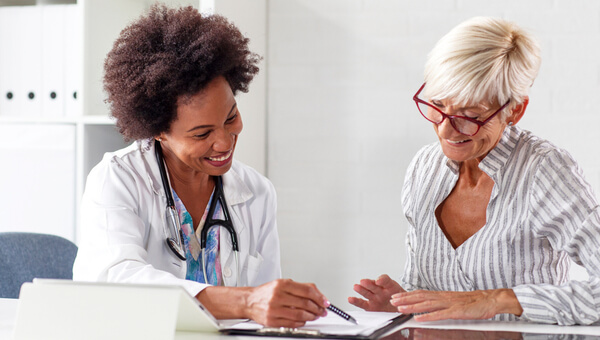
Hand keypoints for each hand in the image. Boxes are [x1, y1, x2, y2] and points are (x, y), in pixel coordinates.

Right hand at [245, 278, 327, 327]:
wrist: (249, 301)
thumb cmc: (266, 292)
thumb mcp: (283, 283)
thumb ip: (300, 287)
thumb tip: (318, 294)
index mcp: (282, 284)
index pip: (307, 291)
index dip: (319, 297)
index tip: (325, 302)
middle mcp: (277, 296)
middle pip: (305, 303)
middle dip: (317, 308)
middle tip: (322, 310)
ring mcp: (274, 309)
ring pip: (300, 315)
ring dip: (311, 316)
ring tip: (315, 315)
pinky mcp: (272, 321)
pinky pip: (292, 323)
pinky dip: (301, 322)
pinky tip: (304, 320)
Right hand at [348, 274, 404, 311]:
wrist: (401, 309)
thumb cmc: (403, 301)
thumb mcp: (406, 298)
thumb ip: (404, 299)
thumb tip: (403, 303)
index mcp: (391, 286)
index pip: (386, 280)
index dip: (382, 280)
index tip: (379, 281)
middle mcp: (381, 290)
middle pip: (374, 285)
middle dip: (369, 283)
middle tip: (364, 281)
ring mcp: (375, 297)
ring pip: (367, 292)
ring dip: (361, 289)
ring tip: (356, 286)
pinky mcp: (370, 306)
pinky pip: (362, 303)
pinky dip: (356, 301)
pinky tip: (351, 299)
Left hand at [390, 288, 522, 320]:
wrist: (491, 299)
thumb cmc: (475, 303)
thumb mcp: (455, 302)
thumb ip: (443, 305)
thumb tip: (431, 309)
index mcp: (443, 295)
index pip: (422, 293)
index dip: (408, 295)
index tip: (396, 296)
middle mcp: (444, 297)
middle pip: (421, 297)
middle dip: (405, 299)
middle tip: (392, 300)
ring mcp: (450, 304)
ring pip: (427, 304)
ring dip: (413, 306)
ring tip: (401, 308)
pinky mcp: (457, 311)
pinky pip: (440, 314)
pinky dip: (429, 316)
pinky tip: (420, 319)